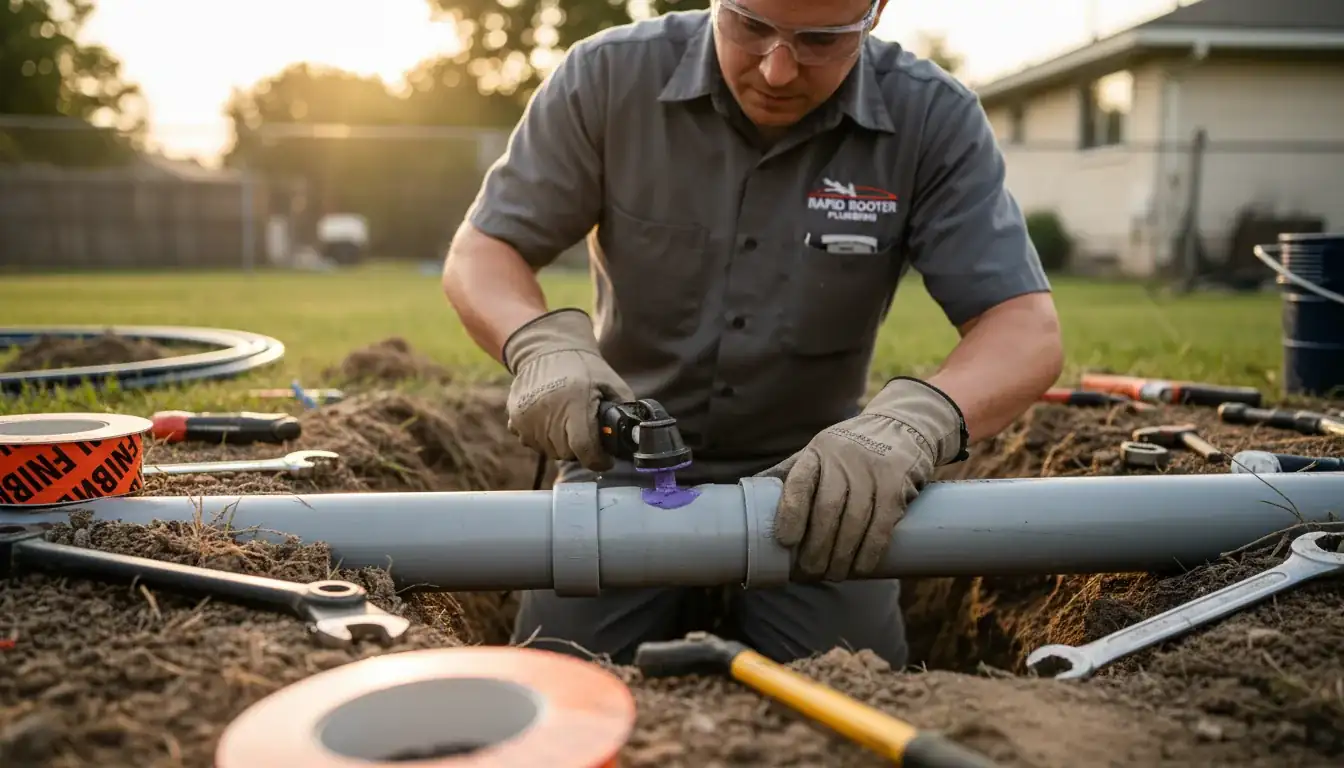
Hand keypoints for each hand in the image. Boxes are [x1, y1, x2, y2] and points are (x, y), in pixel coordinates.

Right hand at [503, 308, 635, 470]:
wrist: (546, 349)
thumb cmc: (583, 366)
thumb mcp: (611, 383)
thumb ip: (625, 410)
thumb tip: (637, 436)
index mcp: (575, 403)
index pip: (585, 449)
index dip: (599, 459)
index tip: (605, 458)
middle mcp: (548, 412)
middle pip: (568, 453)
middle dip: (581, 449)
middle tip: (586, 430)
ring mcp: (527, 417)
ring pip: (549, 451)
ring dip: (561, 444)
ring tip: (567, 421)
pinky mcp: (514, 419)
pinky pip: (531, 442)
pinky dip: (542, 437)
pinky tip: (550, 420)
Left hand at [758, 377, 967, 580]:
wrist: (903, 424)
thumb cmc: (850, 448)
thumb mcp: (818, 451)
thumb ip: (790, 474)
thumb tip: (749, 500)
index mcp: (817, 451)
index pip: (799, 481)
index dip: (790, 513)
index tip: (785, 542)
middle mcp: (844, 458)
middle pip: (827, 508)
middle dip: (817, 547)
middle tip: (810, 573)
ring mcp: (873, 470)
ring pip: (855, 520)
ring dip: (842, 555)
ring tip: (834, 576)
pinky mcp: (898, 482)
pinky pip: (883, 523)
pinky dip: (871, 550)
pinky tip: (861, 567)